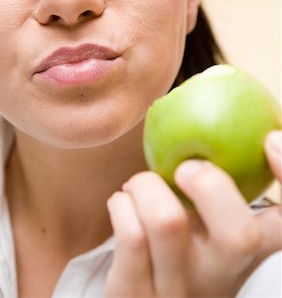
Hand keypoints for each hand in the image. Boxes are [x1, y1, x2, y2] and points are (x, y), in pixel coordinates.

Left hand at [105, 130, 281, 297]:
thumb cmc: (183, 248)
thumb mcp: (212, 227)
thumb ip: (219, 188)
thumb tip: (215, 109)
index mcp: (249, 252)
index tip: (269, 140)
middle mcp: (221, 276)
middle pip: (238, 234)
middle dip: (208, 182)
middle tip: (185, 168)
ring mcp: (179, 289)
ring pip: (168, 221)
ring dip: (146, 184)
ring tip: (139, 185)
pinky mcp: (136, 293)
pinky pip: (130, 234)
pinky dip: (122, 203)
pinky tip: (123, 203)